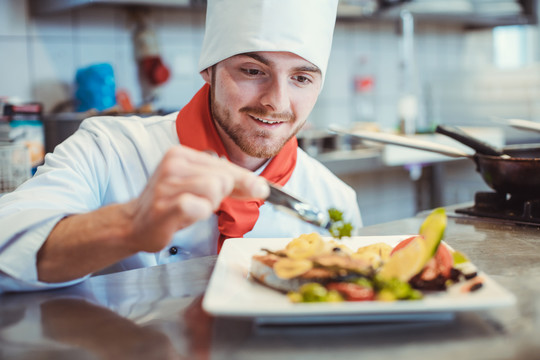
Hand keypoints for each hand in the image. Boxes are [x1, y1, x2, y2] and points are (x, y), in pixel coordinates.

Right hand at [124, 145, 268, 252]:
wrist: (133, 223)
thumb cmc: (168, 204)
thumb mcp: (197, 185)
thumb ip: (226, 182)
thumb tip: (259, 186)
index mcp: (180, 154)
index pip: (225, 165)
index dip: (246, 179)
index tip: (262, 189)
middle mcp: (172, 163)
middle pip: (224, 176)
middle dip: (222, 195)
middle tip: (201, 203)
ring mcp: (166, 184)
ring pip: (215, 189)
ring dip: (209, 205)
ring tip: (191, 208)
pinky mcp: (164, 205)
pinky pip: (200, 207)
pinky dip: (199, 214)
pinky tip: (185, 215)